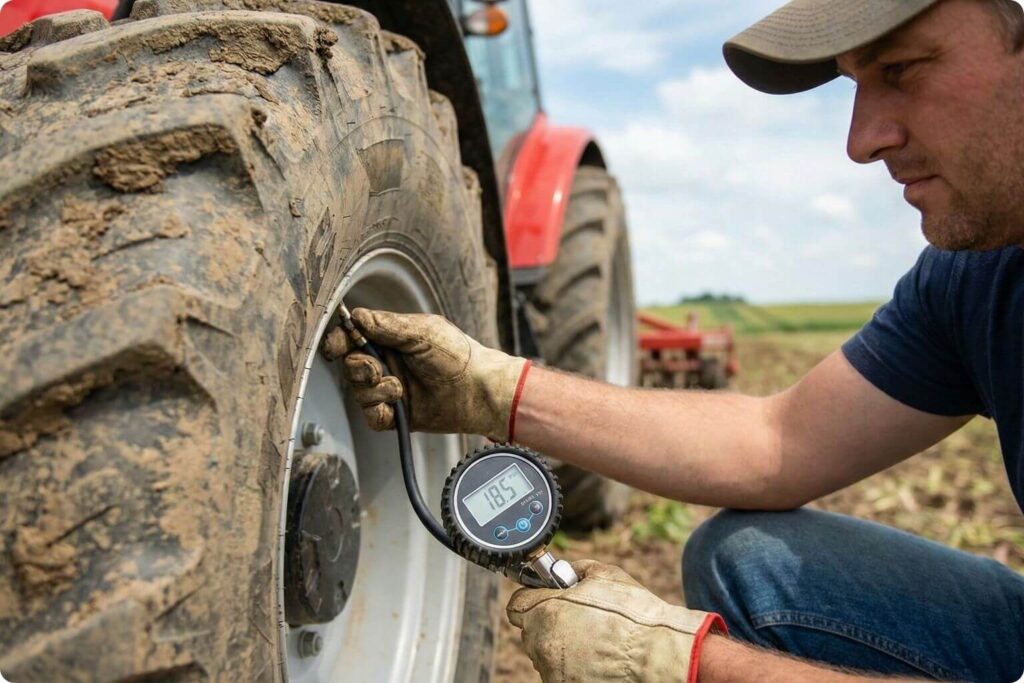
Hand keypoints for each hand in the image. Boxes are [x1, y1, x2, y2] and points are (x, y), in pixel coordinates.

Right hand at [321, 308, 529, 440]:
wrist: (478, 391)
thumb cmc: (457, 356)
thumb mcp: (422, 332)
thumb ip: (386, 325)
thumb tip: (356, 316)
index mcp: (391, 339)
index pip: (353, 337)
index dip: (339, 341)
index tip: (335, 348)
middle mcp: (388, 363)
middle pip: (350, 365)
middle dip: (359, 367)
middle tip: (377, 368)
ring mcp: (390, 390)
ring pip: (358, 392)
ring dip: (375, 389)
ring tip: (399, 387)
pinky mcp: (396, 415)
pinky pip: (371, 417)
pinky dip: (379, 410)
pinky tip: (398, 403)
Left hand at [506, 560, 725, 682]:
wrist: (656, 655)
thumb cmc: (633, 615)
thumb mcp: (605, 575)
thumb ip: (575, 570)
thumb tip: (562, 572)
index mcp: (546, 610)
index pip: (516, 605)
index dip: (532, 599)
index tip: (544, 600)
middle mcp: (542, 642)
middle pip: (531, 630)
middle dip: (549, 623)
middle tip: (579, 619)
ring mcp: (551, 670)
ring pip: (546, 653)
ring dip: (561, 646)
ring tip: (594, 640)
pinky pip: (560, 672)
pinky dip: (573, 666)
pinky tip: (597, 658)